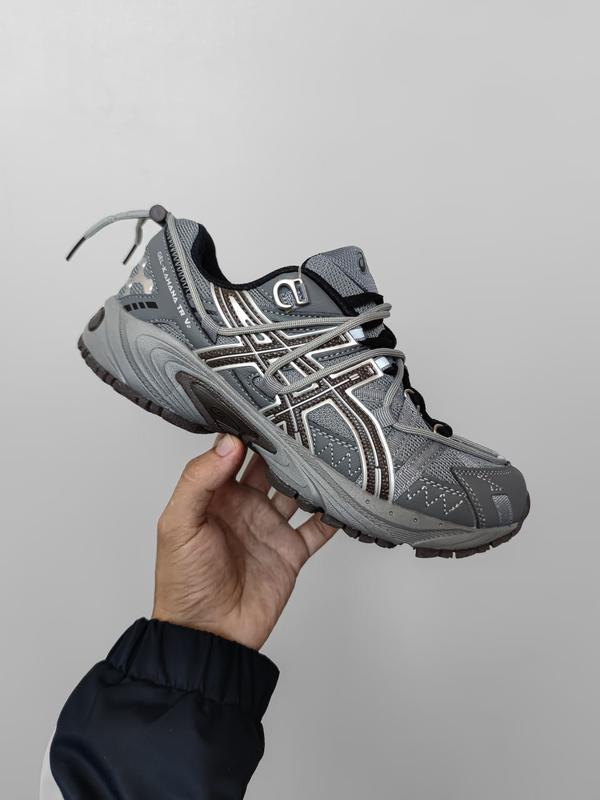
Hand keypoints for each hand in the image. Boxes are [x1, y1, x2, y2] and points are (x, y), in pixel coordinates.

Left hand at [153, 434, 336, 649]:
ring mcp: (269, 528)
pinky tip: (345, 494)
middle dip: (284, 444)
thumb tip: (228, 442)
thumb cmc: (182, 583)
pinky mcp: (290, 552)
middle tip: (302, 418)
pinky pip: (318, 527)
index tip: (262, 407)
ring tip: (327, 448)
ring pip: (296, 490)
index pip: (232, 452)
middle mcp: (244, 506)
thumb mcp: (178, 524)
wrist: (208, 637)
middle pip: (270, 465)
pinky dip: (333, 512)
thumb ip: (199, 481)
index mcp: (215, 495)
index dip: (245, 430)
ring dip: (310, 473)